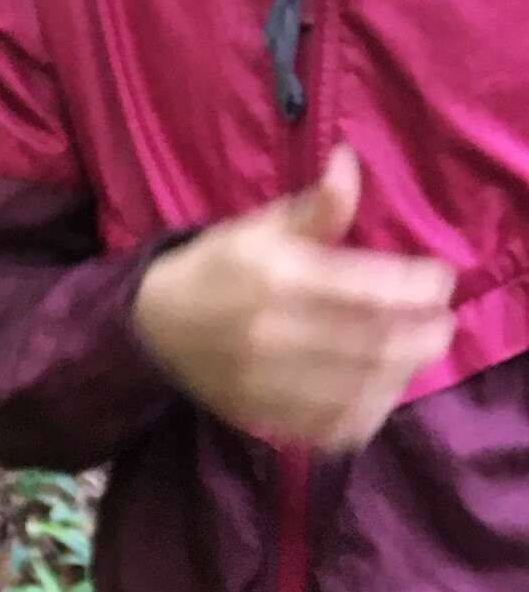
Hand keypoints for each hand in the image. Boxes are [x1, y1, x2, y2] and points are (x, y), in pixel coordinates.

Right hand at [132, 146, 455, 451]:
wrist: (150, 326)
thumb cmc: (214, 269)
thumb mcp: (258, 227)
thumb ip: (313, 207)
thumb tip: (348, 164)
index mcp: (279, 278)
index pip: (370, 287)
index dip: (419, 287)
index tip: (440, 281)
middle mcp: (274, 333)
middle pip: (373, 345)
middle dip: (422, 337)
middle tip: (442, 326)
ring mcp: (265, 380)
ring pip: (355, 390)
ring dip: (399, 377)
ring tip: (414, 359)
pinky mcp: (258, 413)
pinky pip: (322, 427)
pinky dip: (361, 416)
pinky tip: (377, 397)